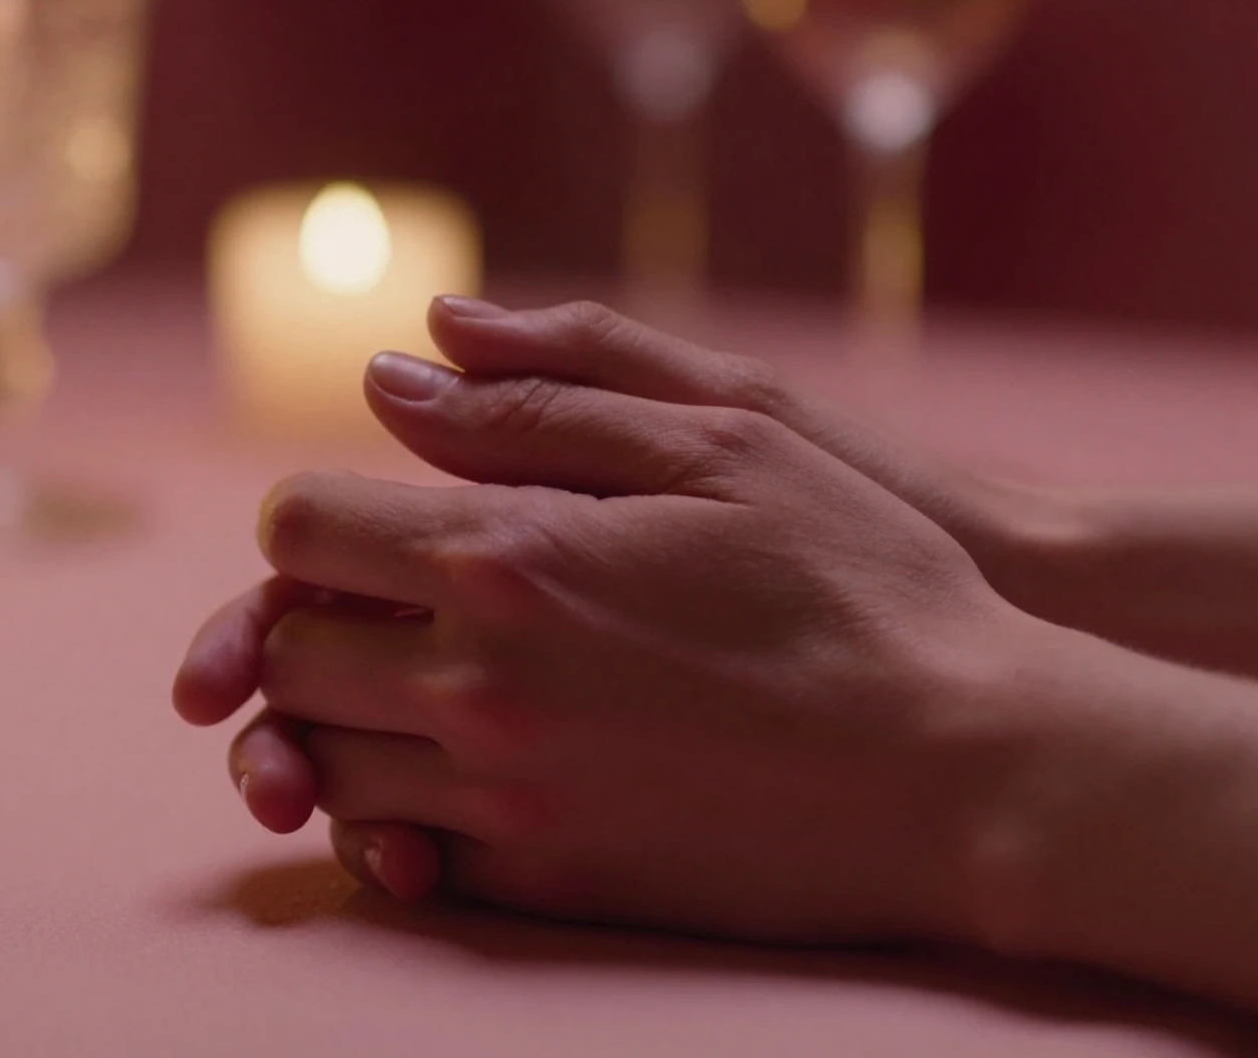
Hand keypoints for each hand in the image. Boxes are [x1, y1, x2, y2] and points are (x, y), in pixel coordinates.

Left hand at [177, 328, 1072, 944]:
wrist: (969, 769)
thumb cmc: (866, 581)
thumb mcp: (731, 436)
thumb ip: (541, 400)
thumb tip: (393, 371)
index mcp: (513, 556)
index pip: (301, 528)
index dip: (320, 517)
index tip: (375, 521)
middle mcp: (484, 686)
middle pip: (288, 655)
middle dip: (312, 619)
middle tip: (388, 606)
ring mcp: (511, 801)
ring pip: (326, 765)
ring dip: (343, 721)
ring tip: (421, 689)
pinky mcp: (552, 885)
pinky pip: (398, 860)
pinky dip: (394, 818)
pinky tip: (460, 780)